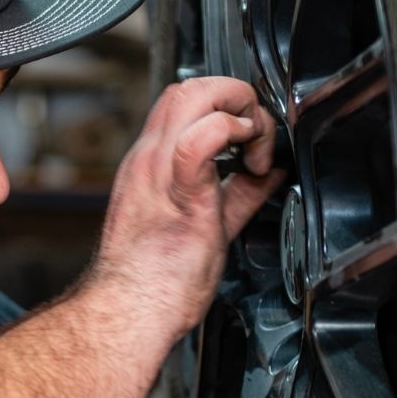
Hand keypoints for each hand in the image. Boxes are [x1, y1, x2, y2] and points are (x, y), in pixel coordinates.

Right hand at [92, 77, 284, 342]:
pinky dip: (236, 135)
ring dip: (236, 107)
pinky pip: (203, 137)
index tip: (249, 140)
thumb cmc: (155, 284)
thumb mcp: (207, 225)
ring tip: (253, 144)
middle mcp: (149, 159)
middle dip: (233, 95)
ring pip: (192, 94)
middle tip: (255, 135)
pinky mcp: (178, 190)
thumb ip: (238, 194)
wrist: (128, 311)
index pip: (182, 103)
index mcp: (151, 167)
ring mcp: (157, 170)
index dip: (223, 106)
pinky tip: (253, 163)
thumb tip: (267, 175)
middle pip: (187, 86)